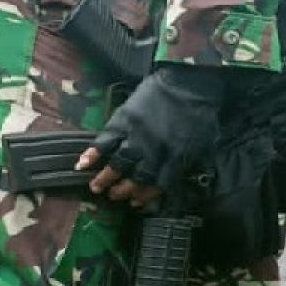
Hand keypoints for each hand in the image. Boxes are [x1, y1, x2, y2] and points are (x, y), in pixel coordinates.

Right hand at [78, 65, 222, 207]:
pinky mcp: (125, 120)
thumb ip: (188, 161)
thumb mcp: (203, 142)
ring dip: (105, 177)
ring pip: (119, 163)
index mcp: (176, 157)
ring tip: (95, 186)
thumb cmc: (200, 113)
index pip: (158, 184)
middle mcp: (156, 150)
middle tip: (113, 196)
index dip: (145, 196)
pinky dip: (93, 153)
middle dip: (123, 190)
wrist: (190, 83)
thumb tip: (180, 177)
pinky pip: (106, 141)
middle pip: (136, 177)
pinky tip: (83, 163)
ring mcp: (139, 135)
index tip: (135, 203)